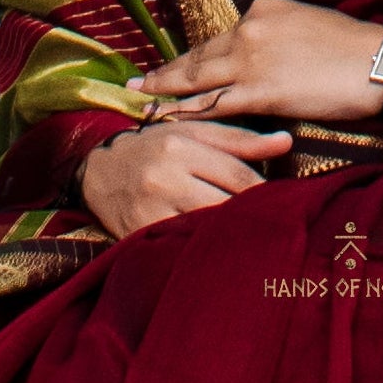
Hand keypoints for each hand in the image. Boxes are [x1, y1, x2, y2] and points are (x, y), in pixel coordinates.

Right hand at [79, 117, 291, 237]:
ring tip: (248, 240)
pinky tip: (216, 249)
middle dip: (252, 217)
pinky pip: (180, 246)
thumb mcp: (191, 133)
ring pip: (205, 230)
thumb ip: (240, 139)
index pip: (238, 176)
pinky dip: (200, 248)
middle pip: (225, 206)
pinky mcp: (138, 235)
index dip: (266, 193)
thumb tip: (286, 141)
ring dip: (230, 236)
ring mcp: (149, 210)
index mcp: (180, 148)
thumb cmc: (152, 147)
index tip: (285, 203)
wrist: (96, 170)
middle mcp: (164, 178)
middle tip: (273, 225)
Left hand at [137, 0, 382, 133]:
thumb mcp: (310, 22)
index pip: (222, 36)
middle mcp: (249, 28)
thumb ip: (279, 34)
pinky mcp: (259, 92)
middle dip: (166, 69)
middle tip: (136, 78)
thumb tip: (268, 52)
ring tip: (140, 97)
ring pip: (197, 79)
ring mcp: (251, 60)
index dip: (198, 55)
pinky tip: (165, 118)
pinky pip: (213, 105)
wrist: (381, 65)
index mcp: (262, 7)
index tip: (178, 63)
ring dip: (164, 89)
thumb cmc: (356, 49)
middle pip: (199, 55)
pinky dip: (185, 113)